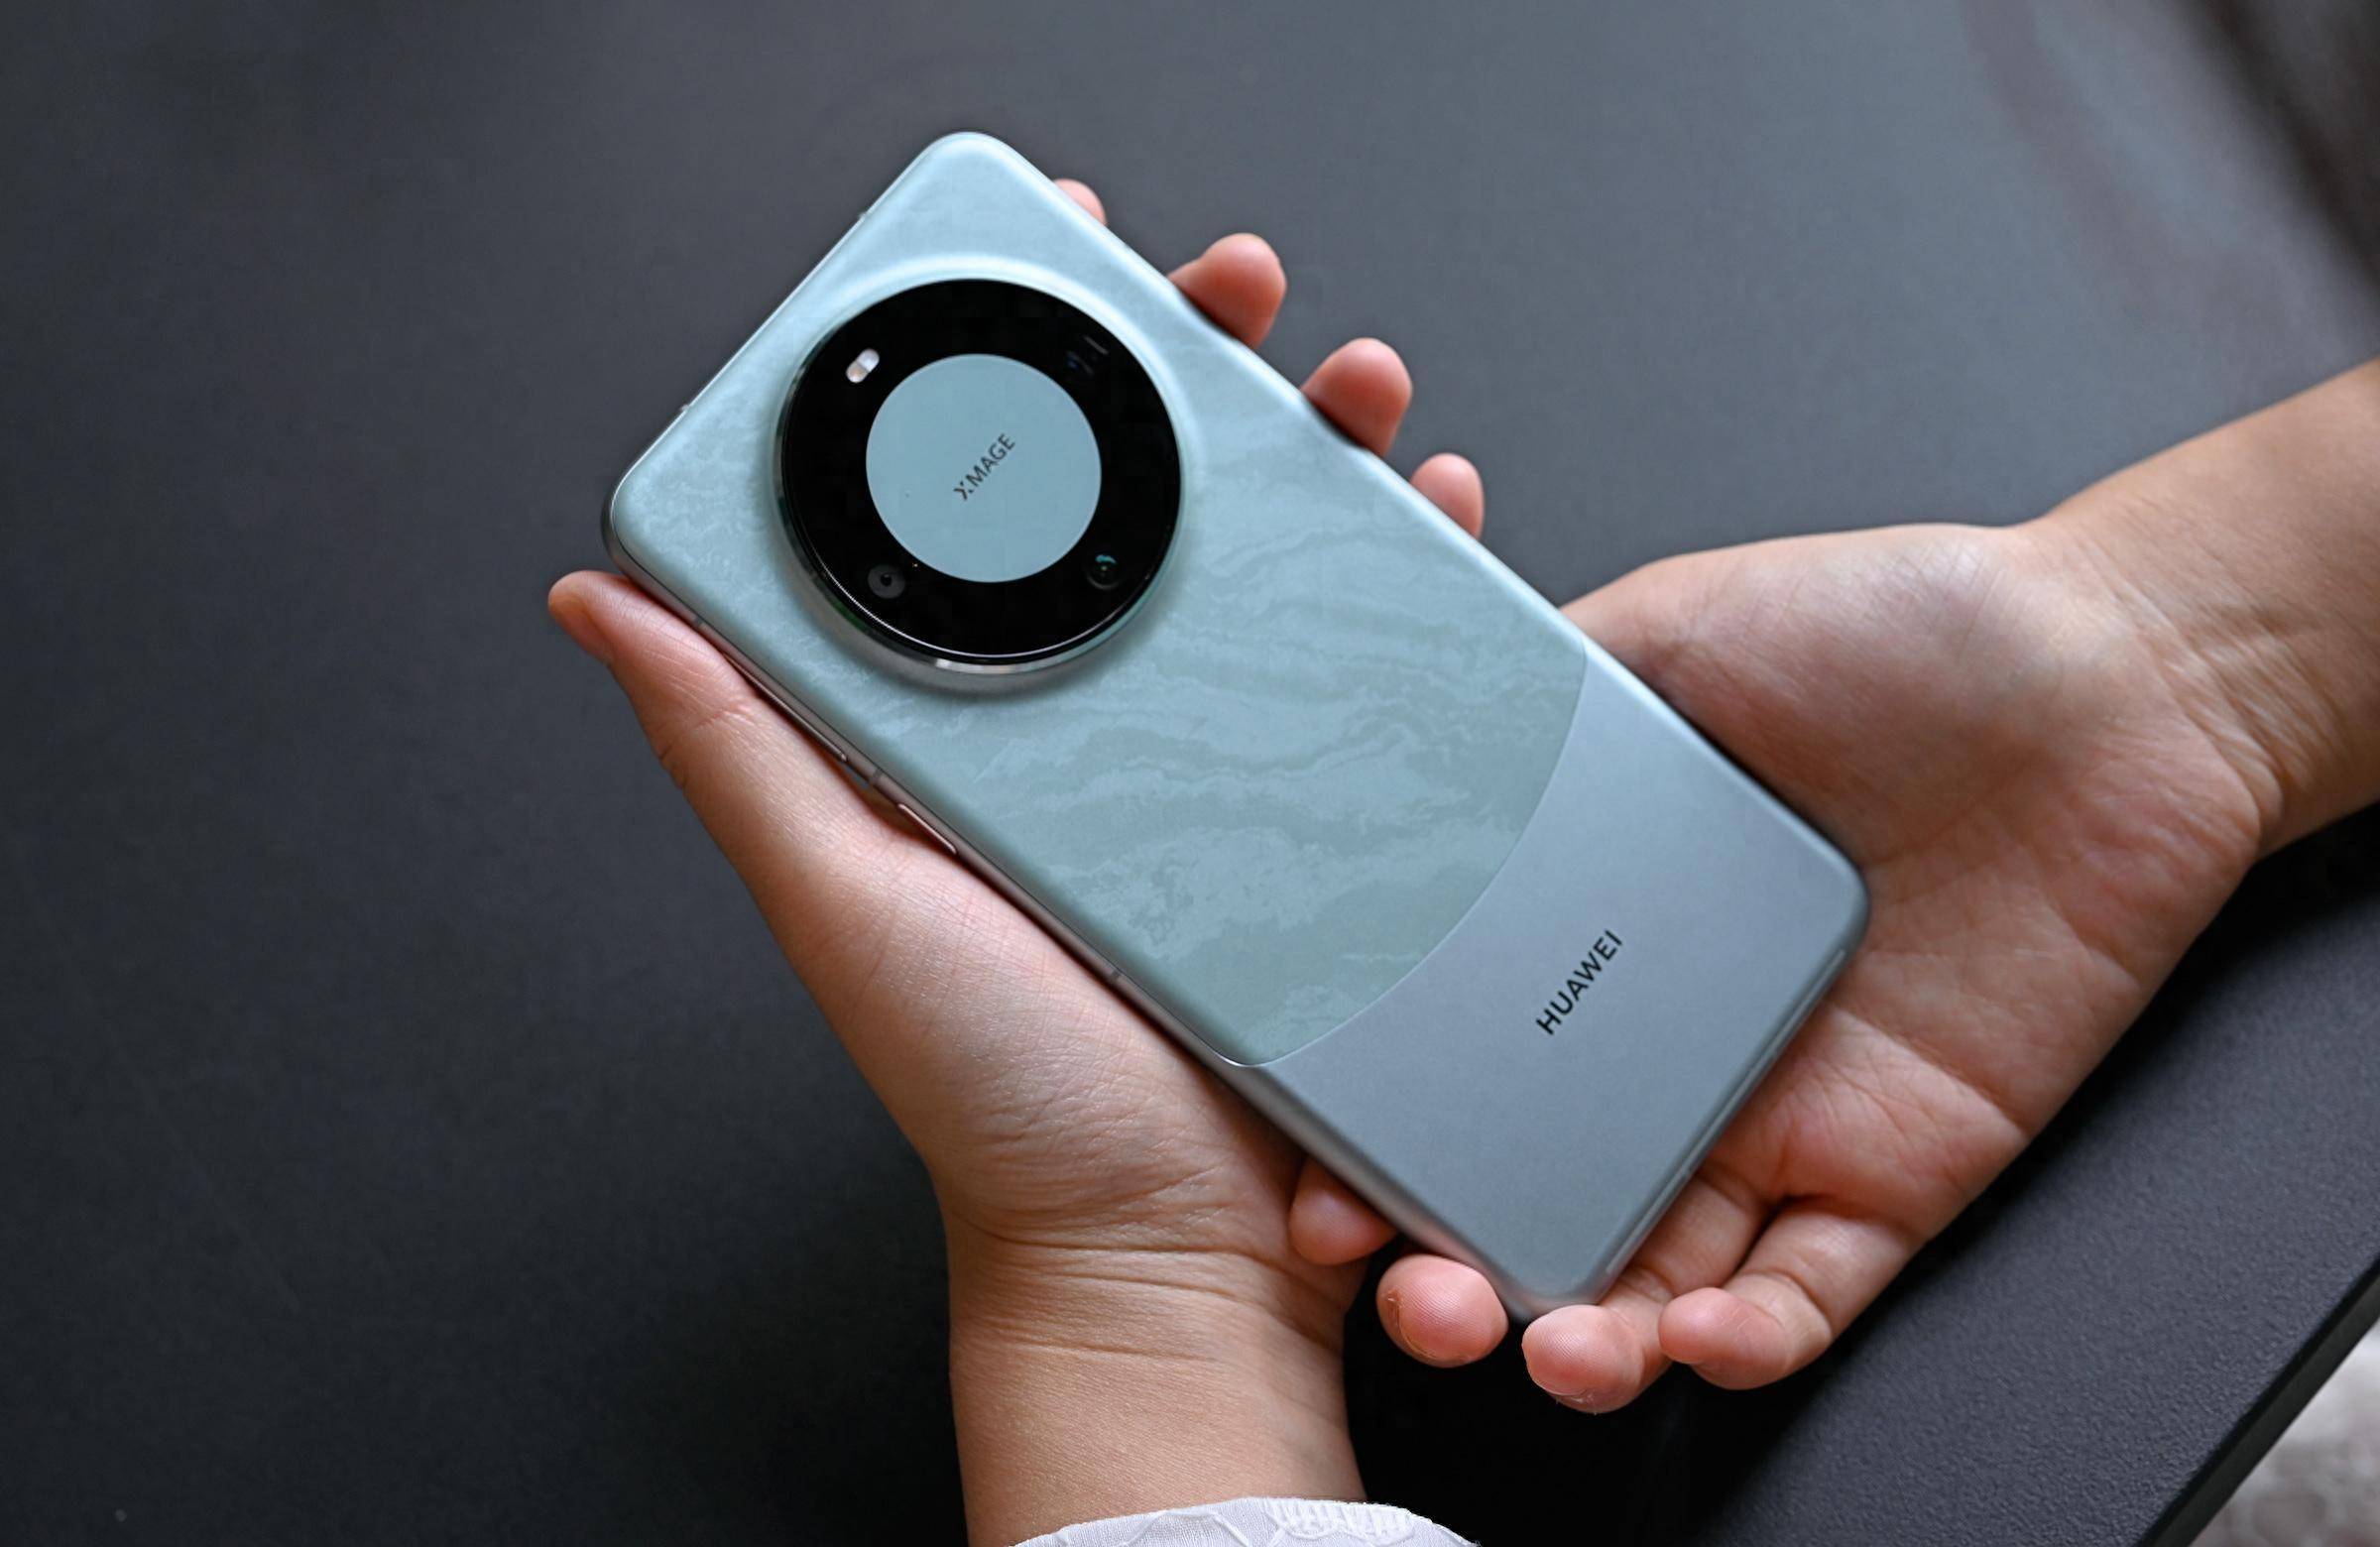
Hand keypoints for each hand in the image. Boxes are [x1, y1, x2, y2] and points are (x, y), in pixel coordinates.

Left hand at [550, 181, 1485, 1543]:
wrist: (1169, 1250)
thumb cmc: (999, 1100)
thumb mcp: (844, 901)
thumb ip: (739, 750)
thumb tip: (611, 601)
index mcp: (975, 721)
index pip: (988, 502)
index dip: (1021, 371)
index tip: (1048, 269)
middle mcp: (1099, 719)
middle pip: (1148, 497)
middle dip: (1193, 365)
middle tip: (1220, 290)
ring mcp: (1225, 757)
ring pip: (1279, 554)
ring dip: (1318, 440)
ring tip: (1340, 381)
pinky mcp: (1338, 811)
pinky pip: (1383, 663)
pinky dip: (1416, 573)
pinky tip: (1433, 513)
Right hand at [1299, 368, 2379, 1411]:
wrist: (2116, 670)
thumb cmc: (1900, 628)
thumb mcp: (1664, 636)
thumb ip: (1523, 708)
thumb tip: (1388, 735)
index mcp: (1590, 931)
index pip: (1452, 1064)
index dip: (1373, 1139)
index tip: (1314, 1177)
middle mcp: (1667, 1044)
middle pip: (1532, 1201)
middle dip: (1457, 1277)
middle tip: (1418, 1294)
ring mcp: (1779, 1116)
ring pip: (1656, 1280)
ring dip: (1589, 1340)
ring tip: (1554, 1348)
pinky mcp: (1897, 1170)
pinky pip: (1809, 1295)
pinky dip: (1747, 1340)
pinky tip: (1701, 1335)